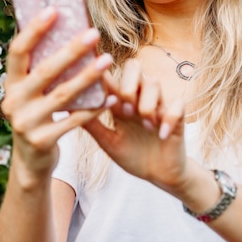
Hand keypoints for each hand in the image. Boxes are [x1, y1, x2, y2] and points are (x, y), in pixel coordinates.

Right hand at [2, 6, 113, 184]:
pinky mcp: (43, 141)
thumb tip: (68, 28)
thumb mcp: (32, 92)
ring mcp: (26, 123)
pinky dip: (94, 108)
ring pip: (62, 95)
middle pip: (45, 71)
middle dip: (70, 50)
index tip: (53, 9)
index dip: (34, 30)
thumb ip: (42, 67)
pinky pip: (74, 120)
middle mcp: (14, 102)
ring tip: (107, 59)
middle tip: (94, 32)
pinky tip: (111, 97)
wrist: (31, 161)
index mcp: (10, 83)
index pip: (18, 51)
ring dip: (87, 76)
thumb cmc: (38, 112)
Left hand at [83, 58, 187, 193]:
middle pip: (134, 67)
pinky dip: (169, 118)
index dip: (101, 70)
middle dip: (127, 86)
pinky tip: (162, 134)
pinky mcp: (177, 115)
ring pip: (153, 83)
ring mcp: (159, 104)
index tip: (90, 66)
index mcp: (121, 102)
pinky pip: (177, 104)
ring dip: (146, 104)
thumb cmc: (133, 155)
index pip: (111, 77)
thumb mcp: (109, 142)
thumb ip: (91, 124)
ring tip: (145, 125)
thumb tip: (64, 108)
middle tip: (125, 110)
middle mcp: (139, 97)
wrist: (160, 175)